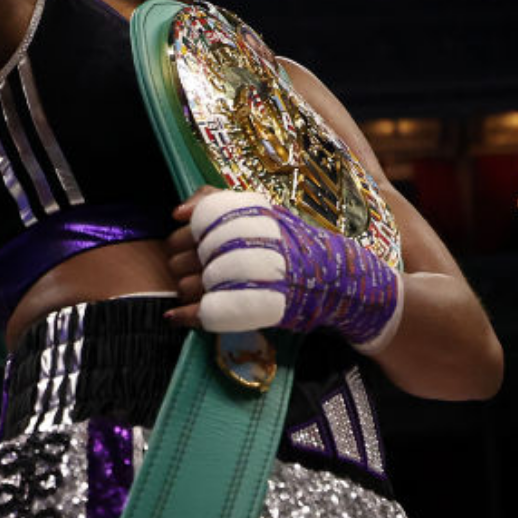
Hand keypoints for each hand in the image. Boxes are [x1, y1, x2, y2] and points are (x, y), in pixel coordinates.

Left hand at [164, 188, 403, 353]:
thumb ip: (219, 201)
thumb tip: (177, 211)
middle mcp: (251, 242)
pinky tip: (178, 316)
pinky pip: (204, 313)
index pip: (197, 222)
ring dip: (186, 291)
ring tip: (199, 291)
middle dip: (181, 262)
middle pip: (187, 254)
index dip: (188, 235)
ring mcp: (252, 277)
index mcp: (253, 216)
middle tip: (196, 267)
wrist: (341, 281)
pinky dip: (186, 316)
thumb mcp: (265, 211)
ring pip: (191, 285)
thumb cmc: (297, 246)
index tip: (198, 242)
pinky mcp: (253, 308)